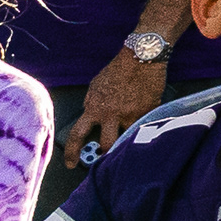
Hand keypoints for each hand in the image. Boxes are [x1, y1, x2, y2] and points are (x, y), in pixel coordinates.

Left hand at [72, 46, 166, 160]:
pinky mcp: (148, 111)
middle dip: (105, 153)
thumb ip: (91, 103)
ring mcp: (131, 114)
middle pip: (106, 145)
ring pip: (128, 138)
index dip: (72, 153)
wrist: (141, 57)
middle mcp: (111, 115)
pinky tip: (145, 120)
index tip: (72, 163)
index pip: (77, 136)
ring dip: (126, 140)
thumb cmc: (118, 69)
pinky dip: (142, 124)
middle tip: (106, 156)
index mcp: (94, 108)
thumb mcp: (96, 86)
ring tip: (128, 140)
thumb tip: (90, 114)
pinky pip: (144, 124)